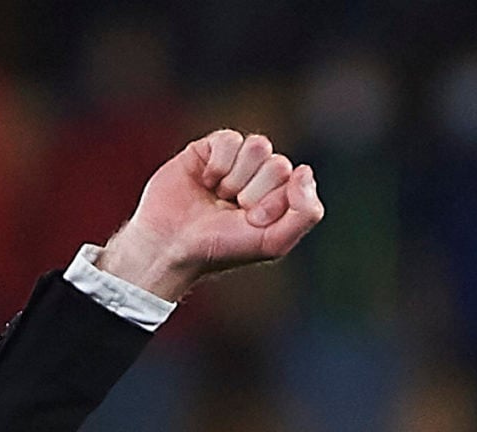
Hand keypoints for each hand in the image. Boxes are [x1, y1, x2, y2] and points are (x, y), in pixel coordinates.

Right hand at [94, 130, 323, 301]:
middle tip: (232, 210)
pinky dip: (219, 164)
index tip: (252, 222)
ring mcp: (236, 161)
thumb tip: (305, 170)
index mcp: (279, 197)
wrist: (171, 245)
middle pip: (278, 163)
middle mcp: (260, 177)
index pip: (295, 181)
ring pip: (258, 146)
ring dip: (237, 177)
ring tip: (219, 196)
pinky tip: (206, 181)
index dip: (273, 202)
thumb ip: (306, 213)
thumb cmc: (221, 248)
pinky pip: (230, 139)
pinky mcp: (210, 148)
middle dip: (254, 192)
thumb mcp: (273, 242)